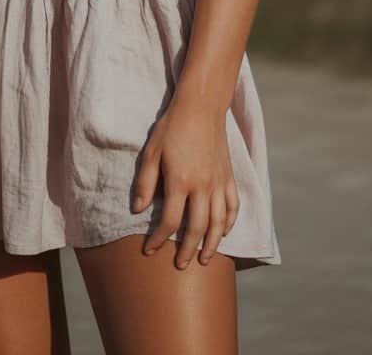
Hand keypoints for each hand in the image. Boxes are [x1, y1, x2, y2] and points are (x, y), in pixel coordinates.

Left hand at [132, 92, 238, 269]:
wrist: (201, 107)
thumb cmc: (172, 127)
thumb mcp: (152, 152)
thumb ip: (146, 182)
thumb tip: (138, 209)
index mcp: (180, 181)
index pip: (170, 221)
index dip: (159, 239)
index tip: (149, 249)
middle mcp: (203, 186)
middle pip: (196, 228)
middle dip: (187, 250)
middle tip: (180, 265)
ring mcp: (219, 183)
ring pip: (219, 223)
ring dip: (212, 244)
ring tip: (205, 259)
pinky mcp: (229, 176)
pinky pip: (233, 206)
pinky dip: (230, 223)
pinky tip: (223, 232)